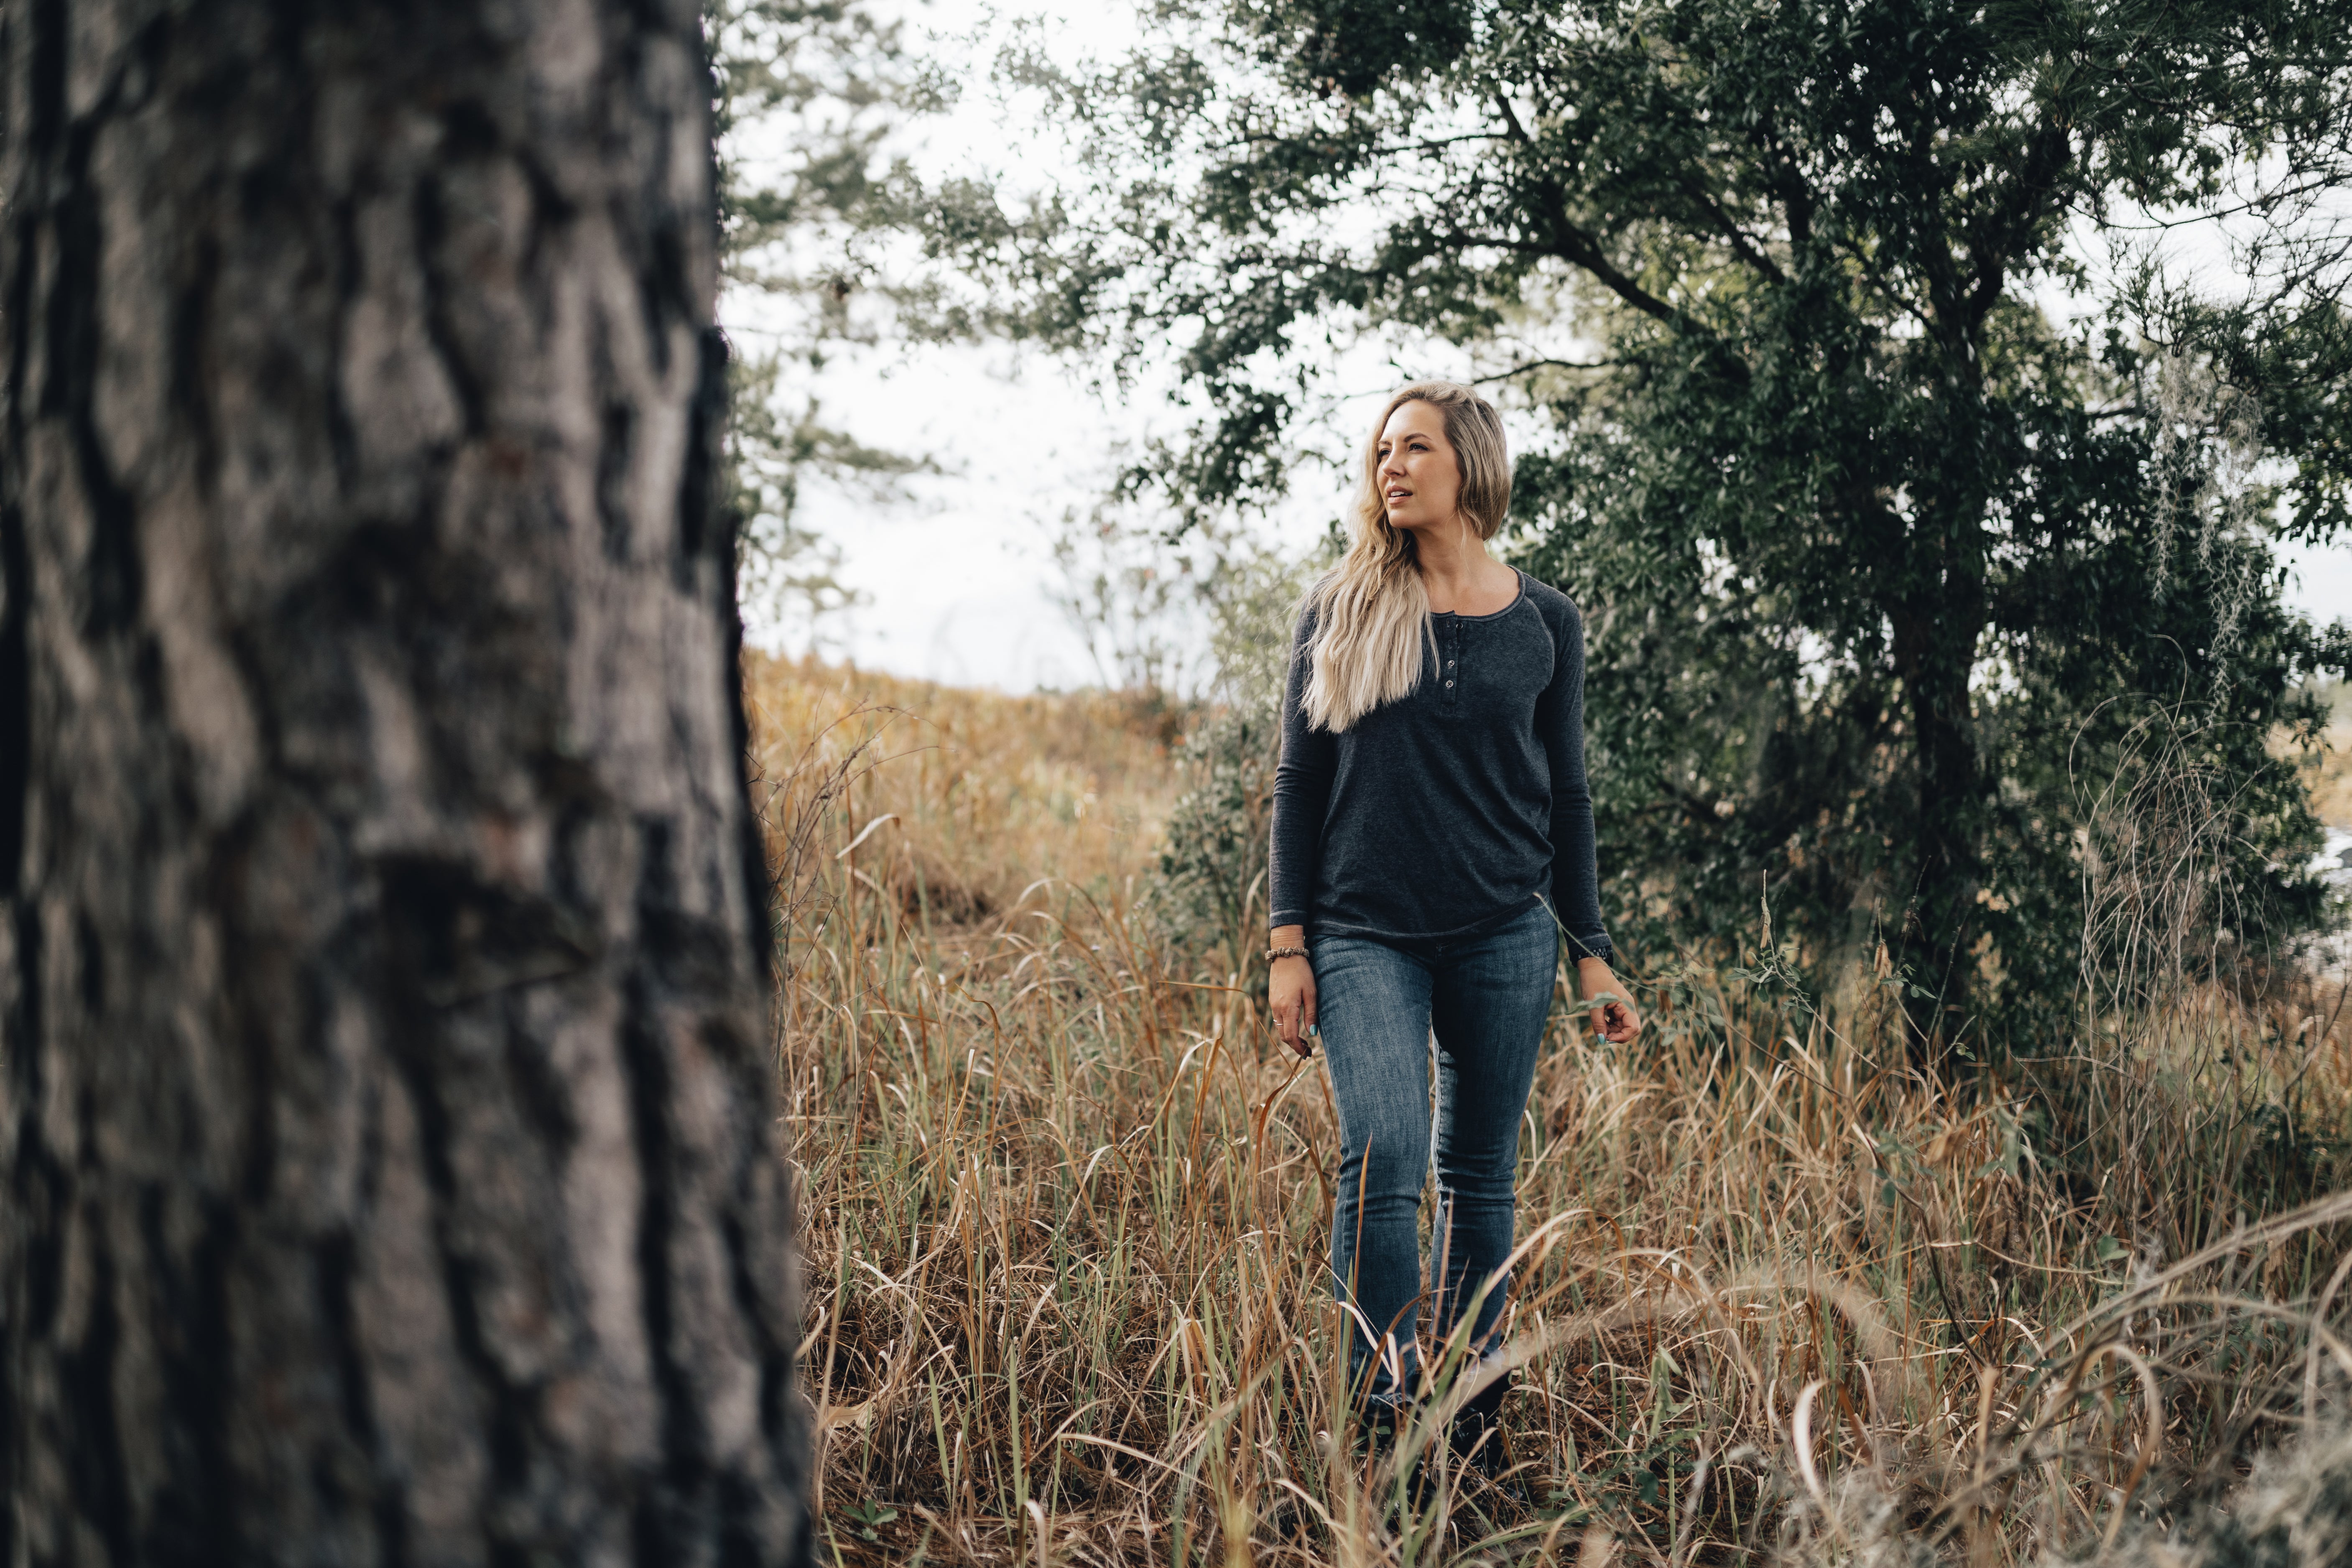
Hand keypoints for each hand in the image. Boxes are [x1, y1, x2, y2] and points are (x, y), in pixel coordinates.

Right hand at [1268, 926, 1316, 1056]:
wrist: (1286, 955)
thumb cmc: (1302, 972)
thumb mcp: (1311, 993)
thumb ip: (1311, 1014)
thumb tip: (1312, 1033)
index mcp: (1287, 1008)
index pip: (1290, 1036)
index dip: (1298, 1048)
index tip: (1307, 1054)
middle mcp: (1277, 1008)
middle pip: (1283, 1035)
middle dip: (1294, 1045)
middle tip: (1307, 1051)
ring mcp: (1273, 1004)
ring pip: (1279, 1028)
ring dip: (1290, 1037)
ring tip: (1303, 1041)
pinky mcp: (1272, 1000)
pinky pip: (1277, 1019)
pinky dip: (1286, 1027)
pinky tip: (1295, 1026)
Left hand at [1575, 957, 1641, 1042]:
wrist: (1592, 969)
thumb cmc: (1593, 983)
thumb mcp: (1593, 1005)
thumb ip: (1598, 1024)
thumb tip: (1602, 1040)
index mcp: (1627, 1005)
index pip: (1633, 1028)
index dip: (1622, 1037)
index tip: (1607, 1038)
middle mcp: (1629, 1007)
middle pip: (1631, 1029)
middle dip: (1619, 1035)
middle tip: (1603, 1034)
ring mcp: (1624, 1008)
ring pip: (1624, 1027)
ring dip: (1613, 1031)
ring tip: (1600, 1025)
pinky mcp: (1618, 1008)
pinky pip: (1618, 1022)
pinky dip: (1610, 1026)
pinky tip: (1601, 1022)